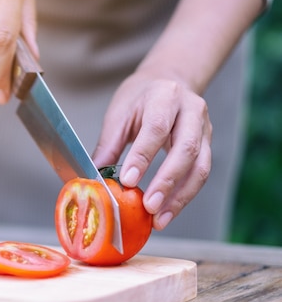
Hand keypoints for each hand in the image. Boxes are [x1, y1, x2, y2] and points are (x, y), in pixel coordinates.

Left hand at [92, 71, 211, 229]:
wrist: (168, 82)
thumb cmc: (140, 98)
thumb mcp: (119, 114)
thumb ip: (108, 145)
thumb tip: (93, 178)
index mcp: (165, 96)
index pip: (156, 128)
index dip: (143, 157)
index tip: (128, 181)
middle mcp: (191, 111)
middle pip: (186, 149)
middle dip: (167, 182)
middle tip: (148, 207)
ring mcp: (204, 129)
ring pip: (200, 167)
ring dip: (180, 198)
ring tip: (159, 219)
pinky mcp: (208, 146)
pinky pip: (200, 175)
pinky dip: (184, 197)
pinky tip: (167, 212)